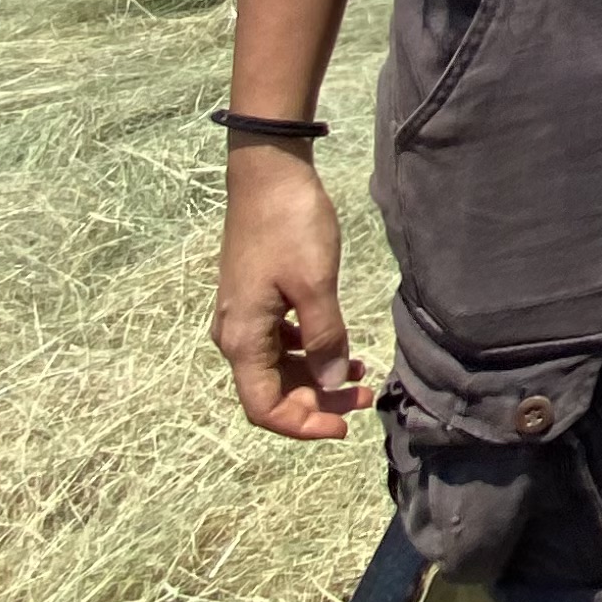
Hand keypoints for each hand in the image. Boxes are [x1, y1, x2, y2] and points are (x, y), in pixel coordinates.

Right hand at [213, 149, 372, 438]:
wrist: (268, 174)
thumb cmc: (290, 225)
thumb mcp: (314, 284)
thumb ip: (324, 337)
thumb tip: (331, 381)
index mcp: (243, 339)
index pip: (264, 407)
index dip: (303, 425)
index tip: (344, 427)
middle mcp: (236, 334)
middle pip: (272, 392)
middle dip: (318, 402)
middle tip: (365, 398)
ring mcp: (245, 315)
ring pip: (278, 368)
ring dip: (317, 377)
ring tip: (361, 374)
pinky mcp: (258, 298)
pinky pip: (280, 342)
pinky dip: (310, 351)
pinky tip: (340, 345)